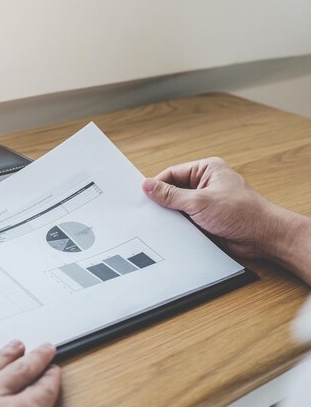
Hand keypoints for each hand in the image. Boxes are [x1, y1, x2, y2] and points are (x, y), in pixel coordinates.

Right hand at [141, 157, 280, 258]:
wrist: (263, 237)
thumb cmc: (241, 212)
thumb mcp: (199, 201)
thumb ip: (171, 195)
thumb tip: (148, 186)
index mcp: (207, 170)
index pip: (173, 173)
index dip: (157, 184)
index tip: (142, 195)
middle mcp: (206, 183)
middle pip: (174, 189)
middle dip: (163, 200)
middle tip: (146, 210)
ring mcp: (207, 201)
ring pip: (179, 206)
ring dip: (171, 214)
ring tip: (158, 221)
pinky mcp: (207, 218)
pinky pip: (186, 219)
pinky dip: (178, 225)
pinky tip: (170, 230)